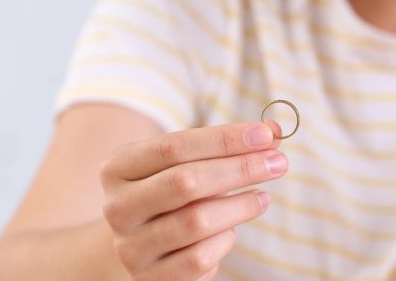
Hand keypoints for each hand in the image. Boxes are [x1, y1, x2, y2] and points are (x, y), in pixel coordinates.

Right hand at [99, 121, 287, 280]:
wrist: (141, 245)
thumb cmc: (173, 195)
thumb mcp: (190, 164)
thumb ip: (229, 145)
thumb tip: (275, 129)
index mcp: (119, 167)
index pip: (175, 146)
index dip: (224, 139)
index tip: (267, 135)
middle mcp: (118, 207)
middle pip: (185, 181)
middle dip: (239, 169)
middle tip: (278, 163)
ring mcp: (131, 246)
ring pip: (196, 222)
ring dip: (240, 207)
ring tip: (262, 198)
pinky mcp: (150, 278)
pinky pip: (199, 258)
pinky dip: (224, 241)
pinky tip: (230, 231)